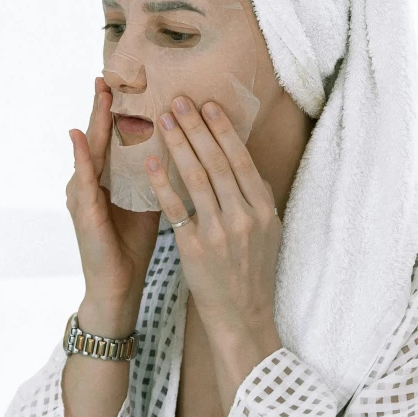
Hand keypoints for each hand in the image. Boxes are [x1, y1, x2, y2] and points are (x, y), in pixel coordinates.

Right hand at [66, 78, 159, 332]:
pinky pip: (82, 179)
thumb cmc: (132, 245)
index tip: (124, 82)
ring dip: (93, 121)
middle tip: (105, 74)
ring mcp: (82, 196)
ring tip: (98, 93)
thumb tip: (181, 148)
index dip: (117, 111)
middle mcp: (91, 183)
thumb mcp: (149, 202)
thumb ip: (156, 176)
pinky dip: (81, 156)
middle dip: (102, 106)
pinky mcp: (82, 212)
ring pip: (89, 150)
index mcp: (109, 180)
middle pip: (99, 137)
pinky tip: (80, 135)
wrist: (118, 285)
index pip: (114, 138)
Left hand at [147, 98, 282, 398]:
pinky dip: (162, 181)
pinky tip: (150, 160)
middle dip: (195, 127)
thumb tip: (244, 163)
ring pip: (195, 178)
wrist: (242, 317)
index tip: (207, 104)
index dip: (223, 130)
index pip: (240, 160)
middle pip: (216, 162)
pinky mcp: (194, 248)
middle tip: (178, 100)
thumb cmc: (252, 271)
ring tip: (163, 119)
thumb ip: (256, 198)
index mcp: (264, 209)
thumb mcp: (267, 232)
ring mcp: (218, 233)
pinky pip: (175, 207)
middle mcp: (243, 217)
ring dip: (178, 143)